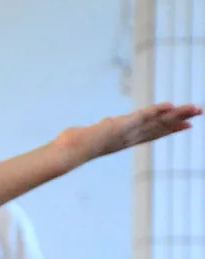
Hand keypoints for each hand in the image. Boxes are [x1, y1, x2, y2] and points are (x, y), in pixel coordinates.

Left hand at [54, 103, 200, 165]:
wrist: (67, 153)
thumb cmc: (72, 148)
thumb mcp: (90, 137)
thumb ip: (98, 133)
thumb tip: (94, 128)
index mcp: (124, 141)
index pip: (152, 133)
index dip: (170, 129)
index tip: (187, 125)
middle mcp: (128, 138)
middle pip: (159, 127)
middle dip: (180, 120)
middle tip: (200, 112)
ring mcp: (126, 133)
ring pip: (156, 122)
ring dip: (176, 114)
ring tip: (194, 108)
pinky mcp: (119, 126)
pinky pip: (141, 117)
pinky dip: (156, 111)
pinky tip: (170, 105)